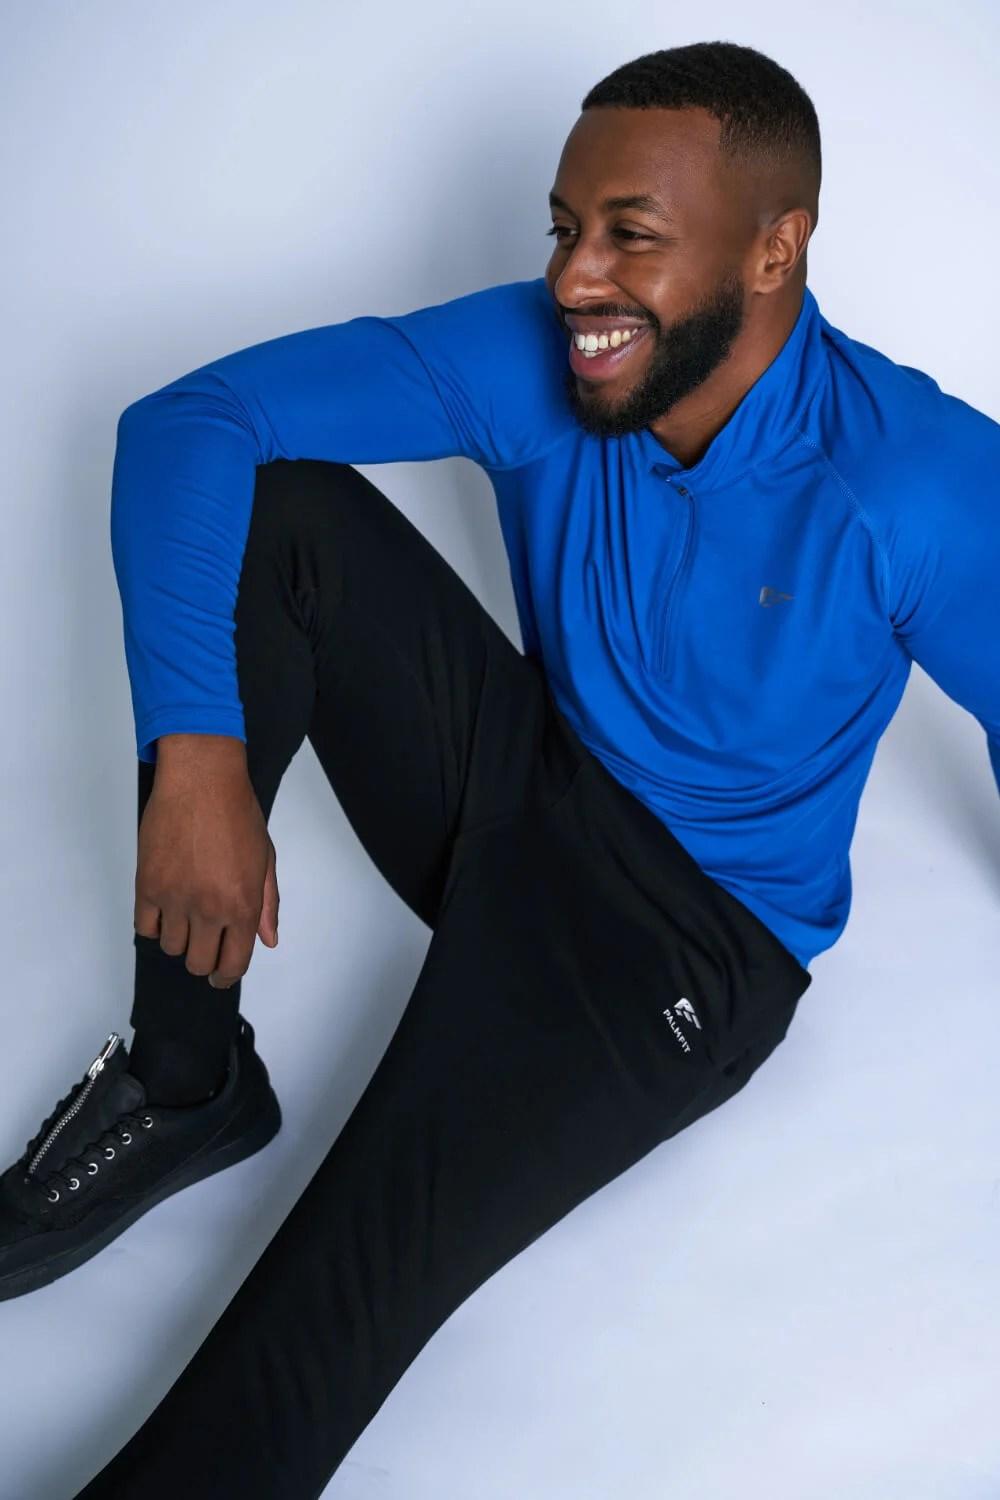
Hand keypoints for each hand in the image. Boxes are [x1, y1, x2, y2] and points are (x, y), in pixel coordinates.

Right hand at [133, 735, 278, 988]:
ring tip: (186, 915)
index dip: (226, 977)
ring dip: (180, 939)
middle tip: (204, 944)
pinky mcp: (148, 885)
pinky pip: (146, 927)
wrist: (201, 781)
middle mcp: (209, 909)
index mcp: (243, 905)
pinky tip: (166, 908)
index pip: (233, 964)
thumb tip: (268, 939)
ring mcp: (176, 899)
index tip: (221, 976)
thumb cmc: (237, 813)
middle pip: (198, 963)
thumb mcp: (265, 860)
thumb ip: (267, 904)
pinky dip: (155, 924)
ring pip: (171, 948)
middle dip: (203, 959)